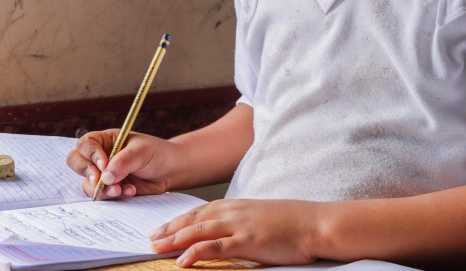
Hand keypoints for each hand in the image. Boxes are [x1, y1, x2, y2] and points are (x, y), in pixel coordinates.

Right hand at [66, 129, 176, 198]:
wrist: (171, 171)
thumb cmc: (157, 153)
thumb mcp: (142, 152)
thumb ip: (123, 162)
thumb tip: (105, 177)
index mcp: (107, 140)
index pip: (86, 144)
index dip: (91, 155)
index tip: (104, 165)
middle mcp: (101, 156)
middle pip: (76, 162)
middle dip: (87, 173)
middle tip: (100, 181)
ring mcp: (104, 174)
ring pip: (88, 183)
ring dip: (102, 189)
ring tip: (121, 189)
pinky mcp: (110, 189)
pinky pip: (101, 196)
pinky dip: (113, 196)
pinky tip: (130, 191)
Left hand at [149, 198, 319, 266]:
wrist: (315, 222)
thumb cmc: (293, 223)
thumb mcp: (262, 218)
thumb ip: (242, 224)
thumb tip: (227, 236)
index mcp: (238, 205)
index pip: (201, 211)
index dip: (180, 220)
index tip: (163, 228)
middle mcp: (235, 211)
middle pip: (194, 218)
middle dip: (170, 228)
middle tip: (150, 237)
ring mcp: (240, 225)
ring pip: (199, 230)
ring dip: (175, 238)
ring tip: (156, 247)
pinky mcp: (248, 241)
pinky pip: (216, 247)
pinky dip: (196, 252)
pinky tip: (182, 260)